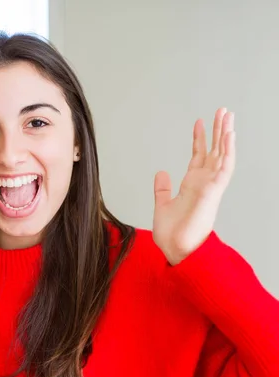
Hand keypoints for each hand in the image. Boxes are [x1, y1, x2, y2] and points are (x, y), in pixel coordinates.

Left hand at [153, 107, 235, 264]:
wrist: (175, 250)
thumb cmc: (172, 233)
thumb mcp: (162, 205)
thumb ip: (162, 188)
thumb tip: (161, 172)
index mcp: (192, 184)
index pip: (199, 156)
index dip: (199, 139)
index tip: (199, 122)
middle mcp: (203, 183)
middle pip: (214, 151)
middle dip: (218, 131)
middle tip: (222, 110)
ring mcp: (210, 187)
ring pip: (222, 155)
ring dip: (226, 136)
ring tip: (227, 116)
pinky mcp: (213, 192)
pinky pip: (224, 169)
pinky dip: (227, 152)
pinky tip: (229, 137)